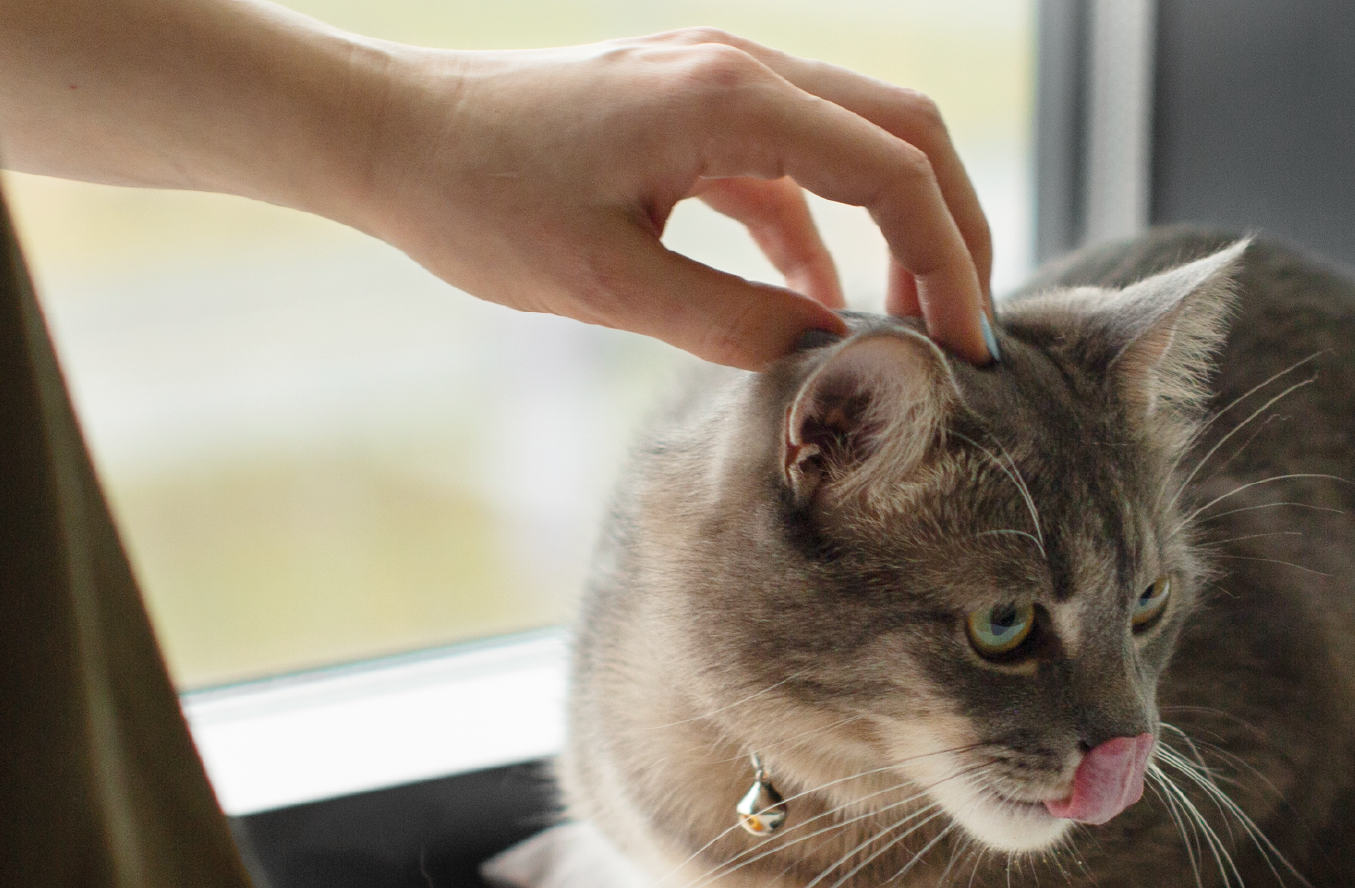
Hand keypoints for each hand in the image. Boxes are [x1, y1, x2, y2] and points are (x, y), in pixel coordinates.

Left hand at [0, 2, 994, 368]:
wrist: (387, 135)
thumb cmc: (477, 201)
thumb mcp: (609, 286)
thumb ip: (735, 322)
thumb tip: (834, 352)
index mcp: (728, 100)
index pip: (890, 169)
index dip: (947, 260)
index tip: (964, 346)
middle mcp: (740, 69)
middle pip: (905, 132)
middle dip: (954, 230)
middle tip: (967, 329)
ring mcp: (721, 82)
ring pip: (862, 139)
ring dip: (900, 225)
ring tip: (913, 322)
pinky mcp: (696, 110)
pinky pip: (797, 161)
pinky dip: (828, 227)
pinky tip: (824, 298)